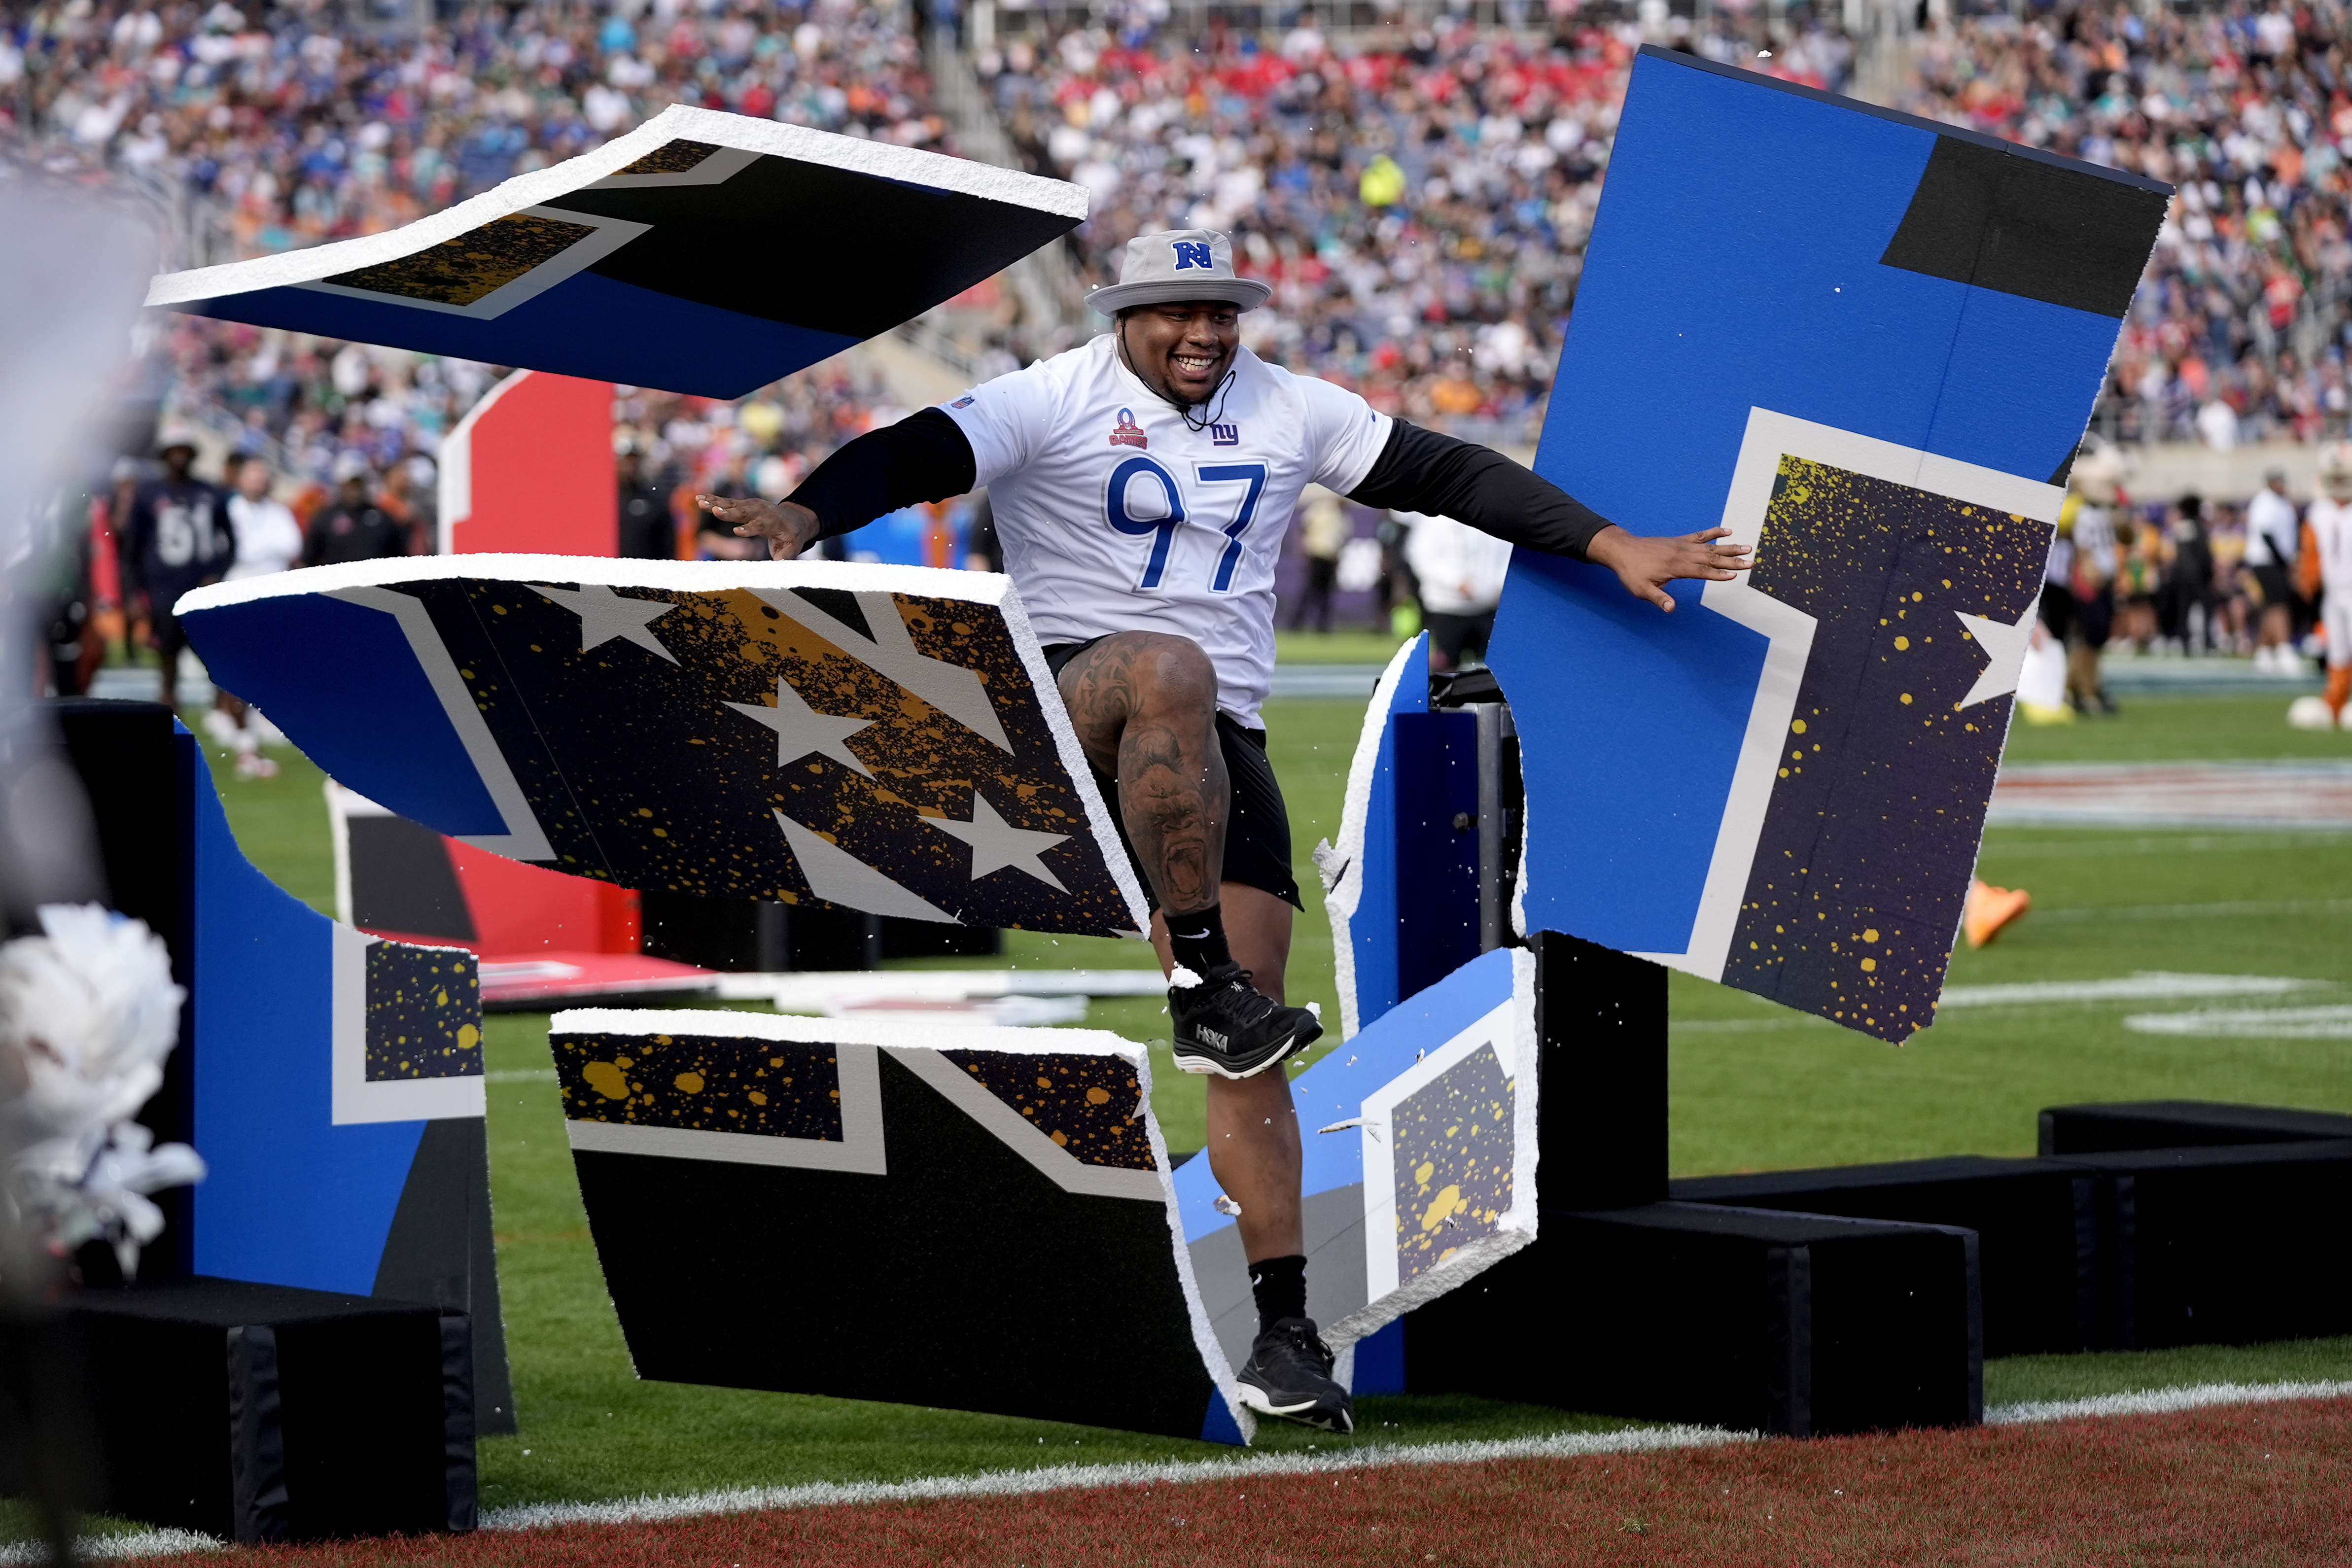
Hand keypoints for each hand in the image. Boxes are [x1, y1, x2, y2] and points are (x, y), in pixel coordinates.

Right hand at [695, 494, 817, 560]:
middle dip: (728, 512)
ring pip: (732, 504)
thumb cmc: (791, 537)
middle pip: (743, 512)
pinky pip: (727, 501)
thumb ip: (784, 558)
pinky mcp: (744, 503)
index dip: (749, 529)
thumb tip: (778, 569)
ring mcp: (752, 505)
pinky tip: (699, 498)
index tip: (736, 531)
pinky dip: (713, 499)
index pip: (759, 526)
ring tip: (700, 502)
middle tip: (714, 511)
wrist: (795, 518)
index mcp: (772, 523)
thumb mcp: (792, 549)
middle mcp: (761, 511)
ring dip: (716, 503)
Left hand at [1585, 524, 1751, 611]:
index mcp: (1675, 567)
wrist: (1622, 550)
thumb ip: (1659, 598)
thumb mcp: (1641, 590)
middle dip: (1732, 561)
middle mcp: (1682, 554)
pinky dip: (1714, 533)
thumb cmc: (1631, 572)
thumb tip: (1671, 609)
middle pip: (1711, 558)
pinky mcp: (1680, 540)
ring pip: (1710, 546)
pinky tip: (1728, 531)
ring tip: (1748, 547)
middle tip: (1751, 562)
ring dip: (1729, 547)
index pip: (1702, 571)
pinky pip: (1700, 535)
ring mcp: (1682, 545)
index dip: (1718, 574)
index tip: (1735, 575)